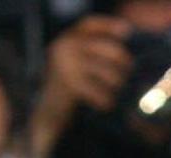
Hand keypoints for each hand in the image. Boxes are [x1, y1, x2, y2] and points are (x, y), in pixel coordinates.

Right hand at [32, 15, 132, 154]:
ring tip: (118, 88)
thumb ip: (88, 53)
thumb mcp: (72, 66)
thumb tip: (120, 49)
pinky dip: (104, 98)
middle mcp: (62, 49)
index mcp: (63, 42)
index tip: (126, 32)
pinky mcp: (69, 85)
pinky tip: (107, 104)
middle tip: (128, 67)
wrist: (41, 119)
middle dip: (119, 56)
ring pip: (102, 68)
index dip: (108, 26)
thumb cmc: (61, 95)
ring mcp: (65, 66)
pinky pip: (96, 89)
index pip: (88, 25)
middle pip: (101, 46)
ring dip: (114, 79)